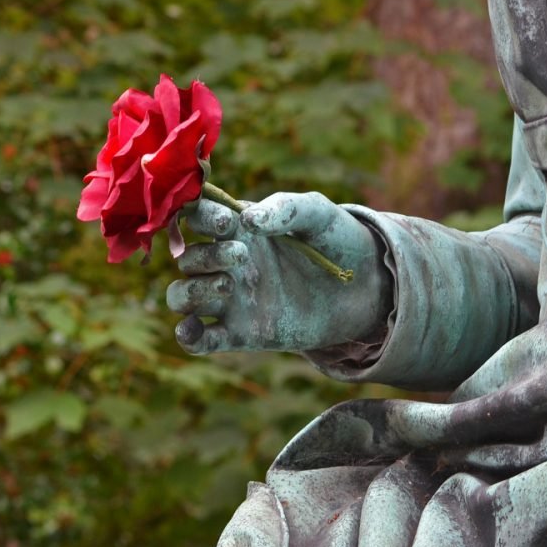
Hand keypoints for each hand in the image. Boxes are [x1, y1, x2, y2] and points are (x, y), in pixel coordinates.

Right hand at [167, 191, 387, 353]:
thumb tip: (247, 220)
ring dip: (191, 292)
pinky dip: (187, 337)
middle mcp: (226, 262)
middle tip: (242, 256)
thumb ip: (284, 207)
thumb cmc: (337, 241)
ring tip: (229, 286)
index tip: (227, 223)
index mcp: (237, 227)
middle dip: (205, 256)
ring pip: (181, 297)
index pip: (195, 217)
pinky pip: (199, 339)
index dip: (199, 217)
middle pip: (186, 259)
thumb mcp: (317, 213)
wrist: (365, 289)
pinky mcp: (239, 334)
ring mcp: (230, 299)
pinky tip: (191, 330)